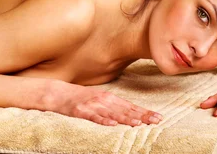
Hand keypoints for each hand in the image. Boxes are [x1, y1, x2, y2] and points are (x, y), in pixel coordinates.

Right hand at [48, 81, 162, 126]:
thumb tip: (130, 115)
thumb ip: (113, 107)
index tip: (158, 117)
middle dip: (142, 115)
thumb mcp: (99, 101)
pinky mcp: (80, 110)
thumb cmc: (80, 98)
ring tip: (138, 124)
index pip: (131, 107)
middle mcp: (104, 100)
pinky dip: (103, 120)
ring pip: (112, 113)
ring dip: (126, 118)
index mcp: (110, 98)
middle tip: (156, 121)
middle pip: (126, 110)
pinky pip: (93, 117)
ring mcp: (93, 104)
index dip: (145, 112)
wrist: (57, 93)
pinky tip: (112, 124)